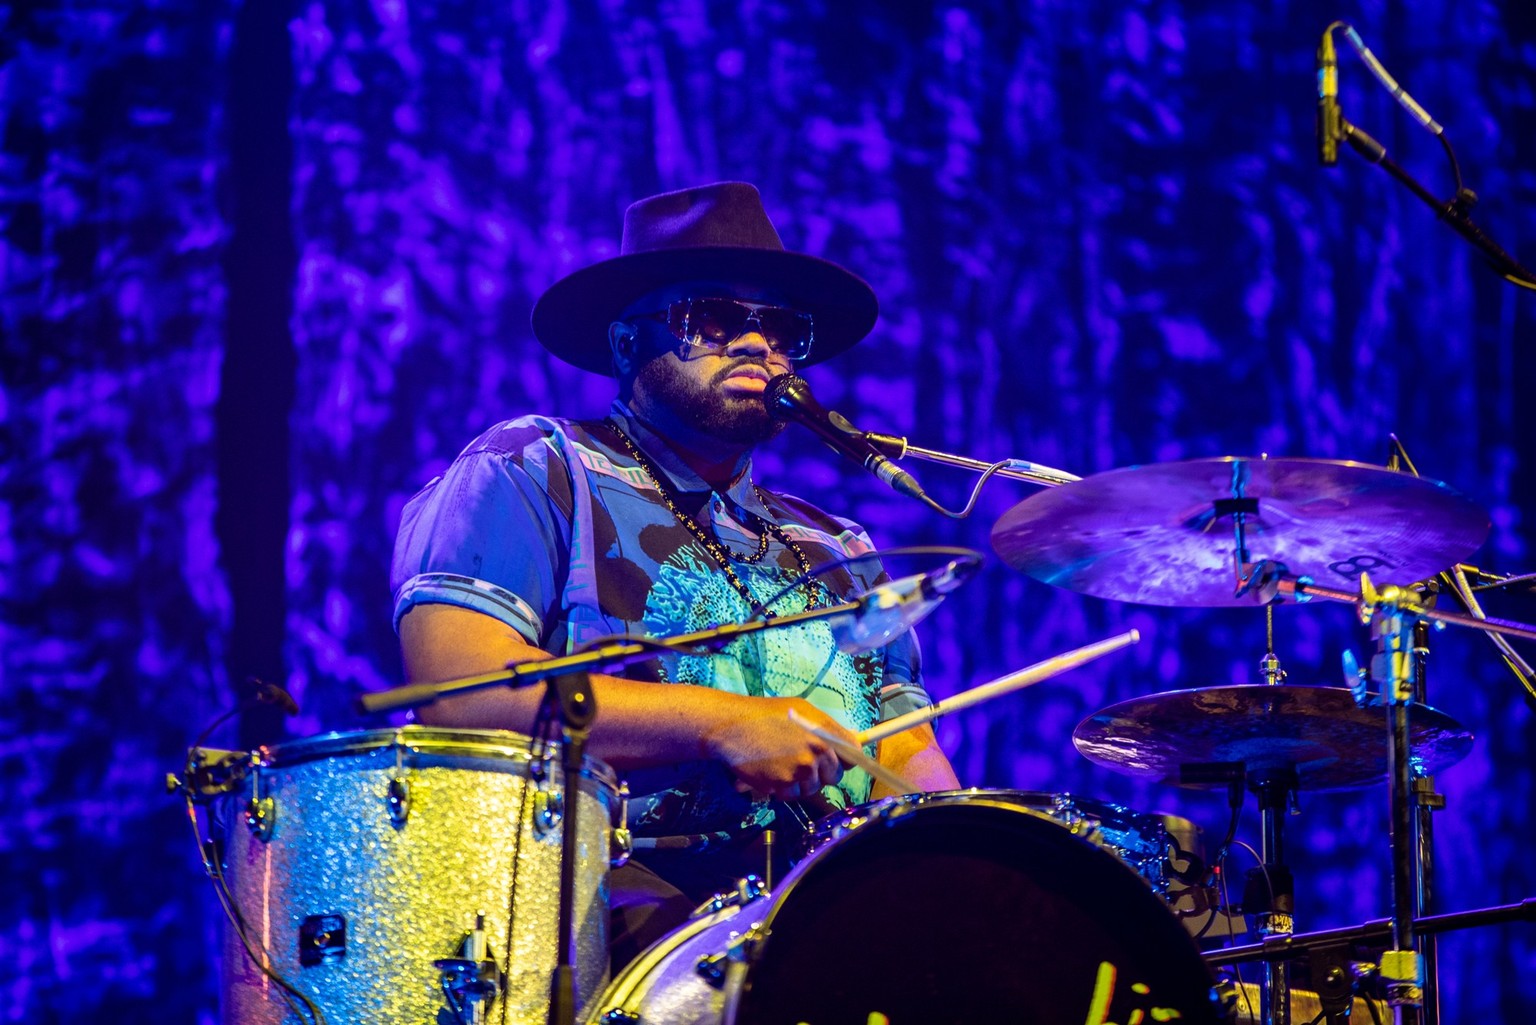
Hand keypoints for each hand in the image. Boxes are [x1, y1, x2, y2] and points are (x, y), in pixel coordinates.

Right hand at [703, 696, 852, 801]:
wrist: (731, 727)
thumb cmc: (765, 714)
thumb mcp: (801, 709)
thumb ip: (827, 727)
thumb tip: (850, 740)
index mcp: (824, 731)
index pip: (853, 752)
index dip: (847, 758)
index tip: (840, 760)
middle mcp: (816, 752)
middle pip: (835, 776)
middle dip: (822, 773)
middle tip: (804, 763)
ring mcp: (800, 770)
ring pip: (812, 788)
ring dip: (801, 782)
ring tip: (782, 764)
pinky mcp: (782, 785)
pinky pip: (791, 794)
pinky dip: (782, 788)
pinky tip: (771, 772)